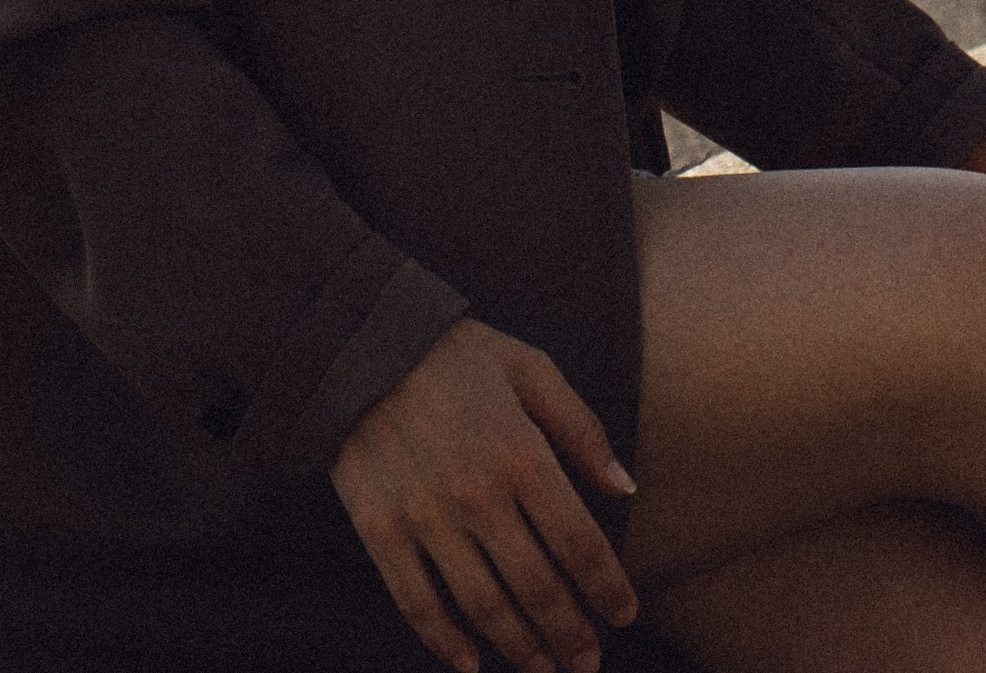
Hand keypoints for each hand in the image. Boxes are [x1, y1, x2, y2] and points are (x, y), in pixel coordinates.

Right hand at [330, 315, 640, 672]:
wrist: (361, 344)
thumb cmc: (457, 354)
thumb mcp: (530, 368)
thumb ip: (581, 428)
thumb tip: (625, 489)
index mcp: (521, 453)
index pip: (580, 543)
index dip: (608, 588)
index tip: (624, 614)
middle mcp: (477, 495)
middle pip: (537, 588)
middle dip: (571, 635)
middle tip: (589, 663)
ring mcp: (425, 518)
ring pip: (484, 607)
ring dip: (520, 648)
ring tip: (544, 668)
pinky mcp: (381, 531)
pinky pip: (417, 604)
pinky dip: (445, 643)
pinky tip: (472, 664)